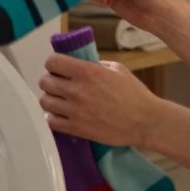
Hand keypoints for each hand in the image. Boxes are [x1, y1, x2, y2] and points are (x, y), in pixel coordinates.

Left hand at [38, 53, 165, 148]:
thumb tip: (82, 64)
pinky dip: (54, 117)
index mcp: (87, 71)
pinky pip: (51, 121)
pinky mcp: (76, 128)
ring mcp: (75, 111)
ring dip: (51, 99)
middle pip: (45, 82)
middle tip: (59, 84)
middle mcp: (77, 90)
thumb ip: (96, 65)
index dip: (54, 64)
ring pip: (45, 101)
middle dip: (50, 81)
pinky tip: (62, 115)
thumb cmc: (135, 94)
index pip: (53, 62)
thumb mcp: (118, 69)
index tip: (59, 68)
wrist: (144, 122)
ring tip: (60, 100)